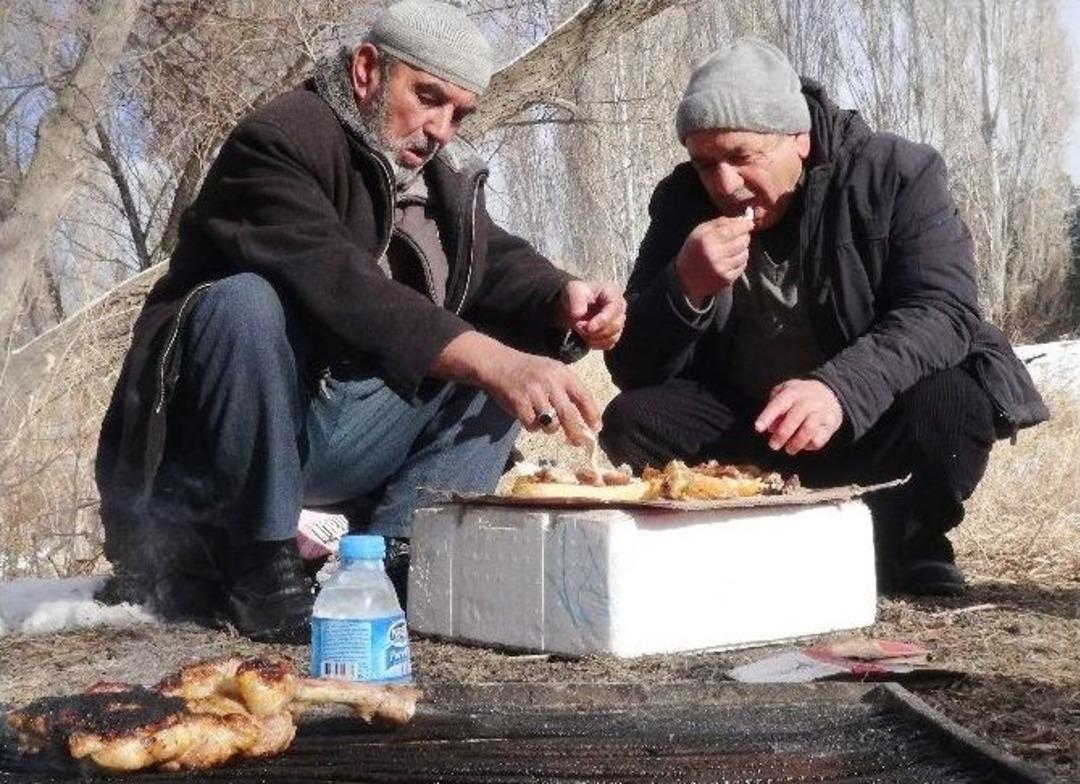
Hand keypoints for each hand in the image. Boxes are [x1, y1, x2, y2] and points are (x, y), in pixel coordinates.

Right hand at [432, 332, 600, 445]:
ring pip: (550, 424)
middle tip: (577, 442)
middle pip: (569, 415)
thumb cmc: (530, 372)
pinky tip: (527, 416)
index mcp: (563, 373)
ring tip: (543, 420)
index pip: (584, 397)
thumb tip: (586, 421)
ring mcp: (534, 392)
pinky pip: (532, 426)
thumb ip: (567, 392)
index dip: (592, 415)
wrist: (499, 363)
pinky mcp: (519, 402)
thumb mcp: (552, 373)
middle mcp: (550, 381)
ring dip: (549, 428)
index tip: (596, 429)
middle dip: (575, 433)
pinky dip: (531, 426)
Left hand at [556, 279, 625, 349]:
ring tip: (580, 330)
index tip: (587, 327)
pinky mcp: (613, 334)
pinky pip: (608, 344)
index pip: (614, 309)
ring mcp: (618, 323)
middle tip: (578, 326)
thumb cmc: (579, 292)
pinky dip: (596, 344)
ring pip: (612, 338)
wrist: (577, 300)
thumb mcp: (574, 290)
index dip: (602, 321)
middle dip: (595, 331)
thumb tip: (579, 317)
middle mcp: (620, 309)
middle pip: (615, 326)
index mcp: (613, 295)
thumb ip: (576, 301)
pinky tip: (585, 336)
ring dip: (594, 338)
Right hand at [674, 214, 752, 305]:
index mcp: (706, 240)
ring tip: (732, 249)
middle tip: (740, 236)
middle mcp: (714, 254)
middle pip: (742, 241)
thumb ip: (719, 223)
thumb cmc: (693, 252)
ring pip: (744, 253)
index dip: (743, 226)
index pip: (732, 230)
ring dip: (742, 249)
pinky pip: (742, 265)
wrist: (684, 280)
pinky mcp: (726, 279)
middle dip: (744, 236)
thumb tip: (741, 219)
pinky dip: (740, 261)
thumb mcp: (699, 233)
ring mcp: (721, 268)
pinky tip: (731, 260)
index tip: (749, 223)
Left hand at [754, 379, 842, 454]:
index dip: (768, 416)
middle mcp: (809, 400)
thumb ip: (774, 408)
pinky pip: (820, 438)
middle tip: (773, 445)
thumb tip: (770, 428)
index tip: (758, 428)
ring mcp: (822, 412)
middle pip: (794, 417)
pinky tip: (804, 445)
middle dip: (782, 434)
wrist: (830, 394)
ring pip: (809, 429)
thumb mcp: (785, 394)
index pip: (779, 403)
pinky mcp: (831, 424)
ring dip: (796, 442)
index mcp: (793, 391)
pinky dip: (809, 445)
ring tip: (789, 449)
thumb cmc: (800, 397)